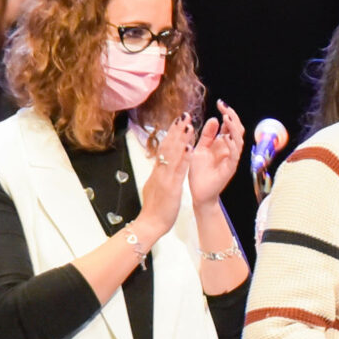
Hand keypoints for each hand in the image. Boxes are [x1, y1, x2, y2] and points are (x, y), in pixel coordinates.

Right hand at [134, 121, 192, 239]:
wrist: (149, 223)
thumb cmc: (155, 208)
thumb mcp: (156, 187)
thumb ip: (158, 175)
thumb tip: (159, 166)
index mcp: (158, 172)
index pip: (164, 149)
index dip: (171, 135)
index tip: (178, 122)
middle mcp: (160, 171)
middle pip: (167, 146)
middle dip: (176, 130)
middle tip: (184, 115)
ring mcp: (164, 178)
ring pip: (172, 154)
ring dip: (181, 138)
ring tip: (188, 124)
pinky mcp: (170, 187)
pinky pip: (178, 170)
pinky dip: (183, 158)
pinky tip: (189, 147)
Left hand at [183, 101, 243, 206]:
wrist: (198, 193)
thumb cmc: (199, 173)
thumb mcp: (200, 148)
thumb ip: (207, 135)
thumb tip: (215, 119)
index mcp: (222, 144)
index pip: (229, 126)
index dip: (227, 114)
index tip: (221, 103)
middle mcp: (229, 150)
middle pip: (237, 130)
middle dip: (233, 117)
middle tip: (225, 107)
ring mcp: (231, 159)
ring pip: (238, 141)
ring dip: (233, 129)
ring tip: (228, 118)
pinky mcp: (229, 169)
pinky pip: (234, 156)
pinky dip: (232, 146)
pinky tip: (227, 137)